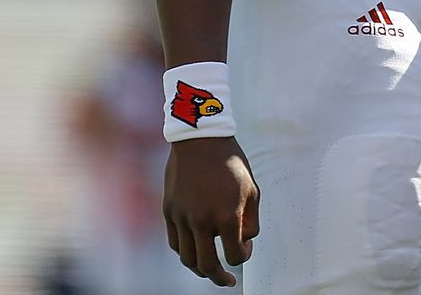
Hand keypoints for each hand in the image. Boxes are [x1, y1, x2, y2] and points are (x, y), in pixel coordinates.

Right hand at [163, 136, 259, 286]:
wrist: (201, 140)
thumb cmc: (231, 163)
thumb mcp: (251, 190)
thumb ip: (251, 220)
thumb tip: (245, 242)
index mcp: (227, 215)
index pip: (234, 255)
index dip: (243, 257)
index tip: (245, 250)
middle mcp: (202, 221)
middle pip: (208, 265)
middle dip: (220, 277)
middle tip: (227, 280)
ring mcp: (182, 217)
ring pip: (187, 258)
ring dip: (200, 269)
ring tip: (209, 270)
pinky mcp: (169, 211)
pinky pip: (175, 242)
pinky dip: (185, 251)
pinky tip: (195, 250)